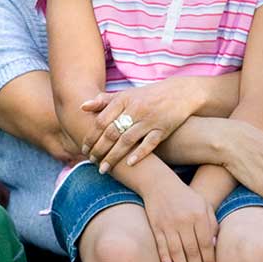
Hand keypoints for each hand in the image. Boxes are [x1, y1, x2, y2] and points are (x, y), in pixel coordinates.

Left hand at [80, 79, 202, 172]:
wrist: (180, 93)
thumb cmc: (148, 95)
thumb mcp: (127, 94)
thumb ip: (104, 100)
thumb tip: (82, 107)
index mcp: (123, 100)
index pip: (101, 121)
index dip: (91, 136)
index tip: (84, 149)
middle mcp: (135, 109)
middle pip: (111, 133)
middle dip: (99, 149)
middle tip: (91, 161)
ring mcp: (149, 120)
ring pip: (127, 141)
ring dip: (113, 156)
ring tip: (103, 169)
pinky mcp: (163, 129)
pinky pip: (149, 143)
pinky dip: (139, 154)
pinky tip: (129, 164)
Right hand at [143, 179, 216, 261]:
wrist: (160, 184)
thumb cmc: (186, 197)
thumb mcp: (203, 206)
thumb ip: (211, 224)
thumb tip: (214, 246)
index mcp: (199, 215)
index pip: (206, 243)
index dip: (209, 260)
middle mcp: (185, 220)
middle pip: (192, 250)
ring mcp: (169, 223)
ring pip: (177, 250)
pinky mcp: (156, 225)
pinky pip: (161, 244)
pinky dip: (164, 257)